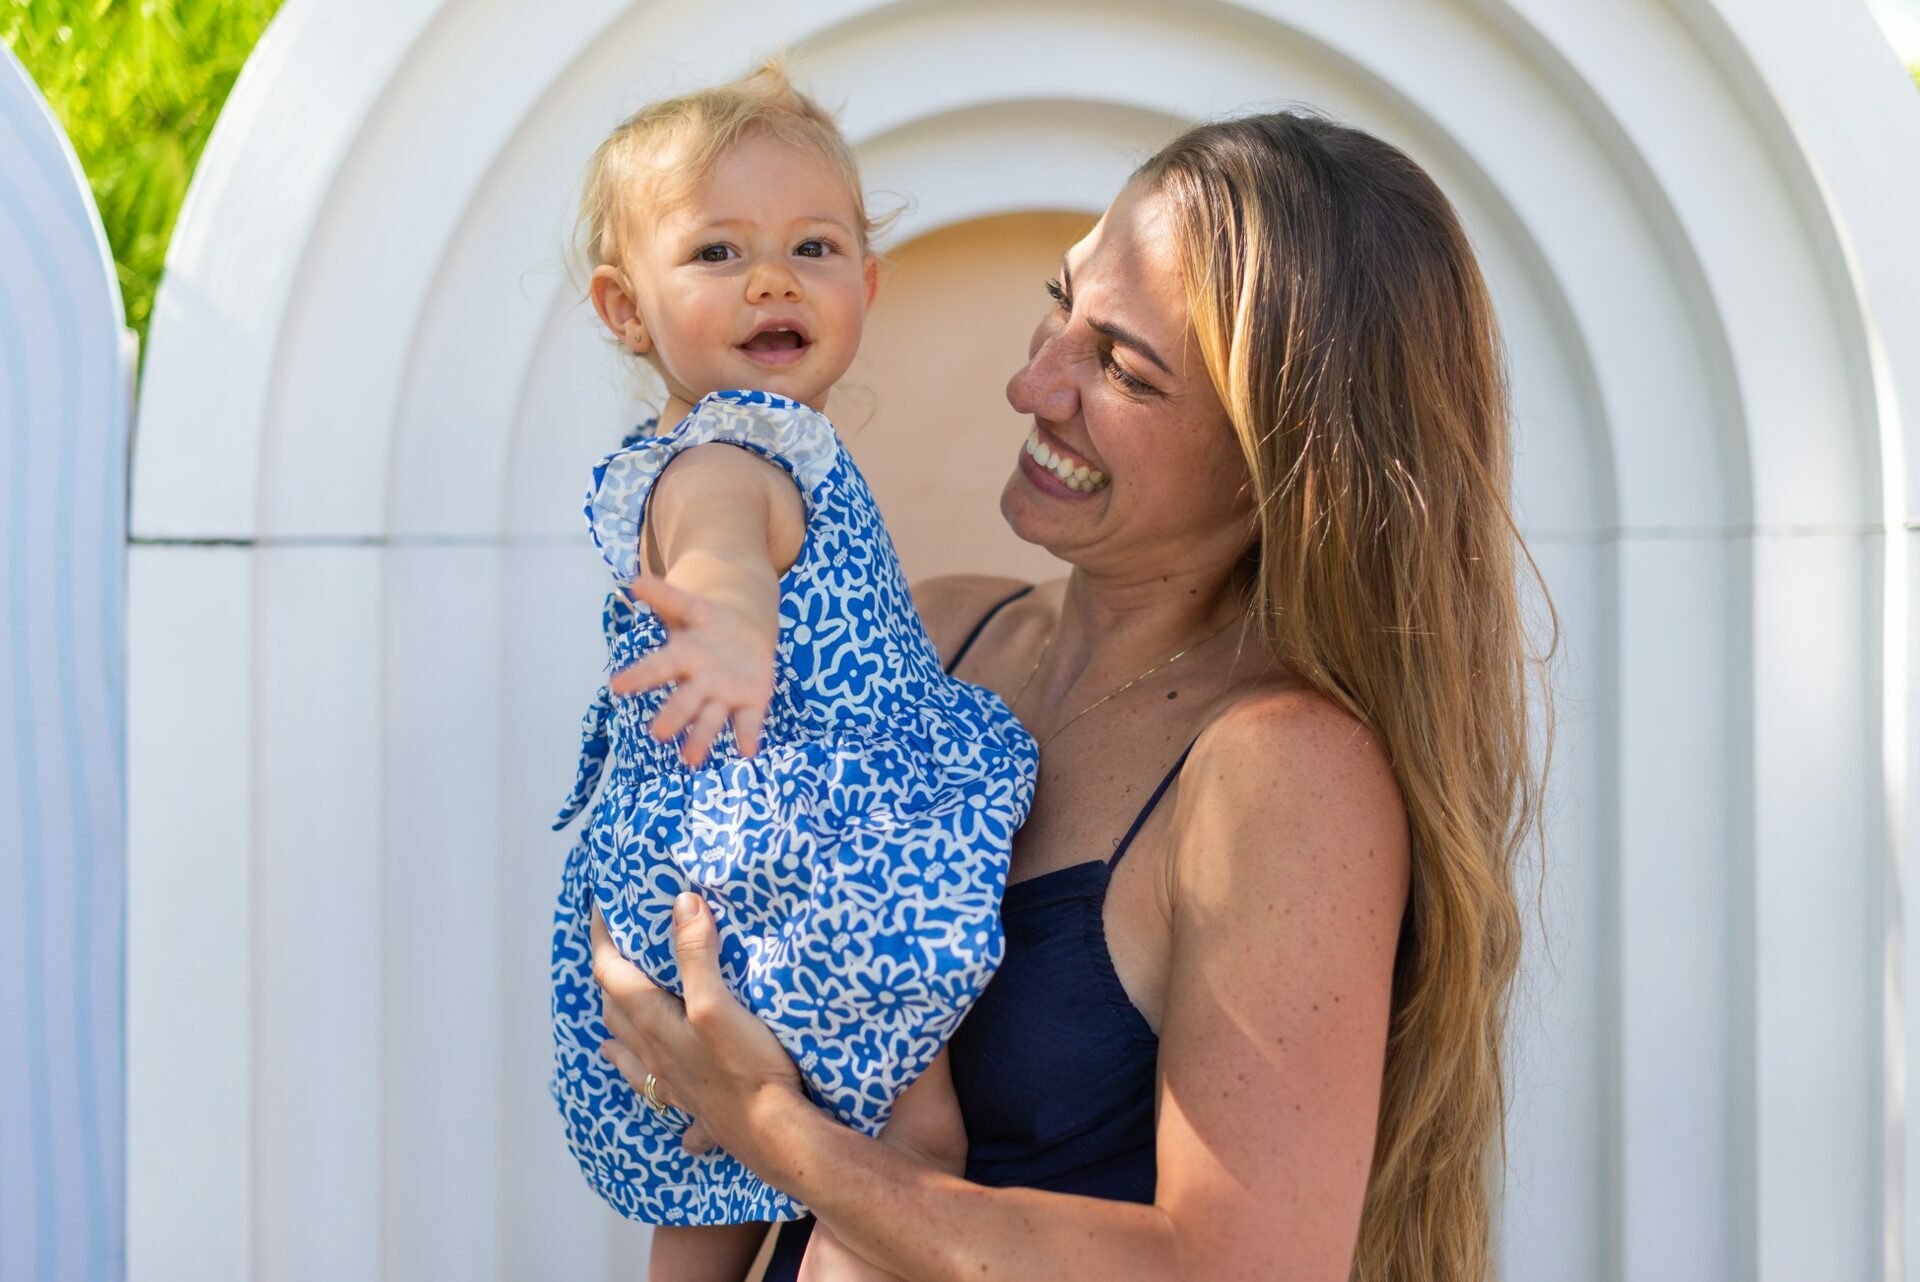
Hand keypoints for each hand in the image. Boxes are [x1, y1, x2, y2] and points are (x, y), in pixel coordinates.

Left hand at [589, 895, 807, 1164]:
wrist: (775, 1134)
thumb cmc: (745, 1066)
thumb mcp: (718, 1002)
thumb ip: (696, 954)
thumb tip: (681, 902)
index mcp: (653, 1023)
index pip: (612, 973)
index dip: (602, 938)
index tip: (600, 908)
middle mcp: (655, 1055)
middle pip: (616, 1014)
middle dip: (609, 981)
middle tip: (614, 957)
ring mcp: (676, 1086)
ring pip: (631, 1061)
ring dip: (618, 1040)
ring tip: (609, 1036)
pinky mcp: (700, 1110)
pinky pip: (667, 1102)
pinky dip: (657, 1092)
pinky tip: (665, 1097)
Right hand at [608, 571, 774, 766]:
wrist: (745, 635)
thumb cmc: (710, 625)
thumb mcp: (692, 606)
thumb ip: (666, 596)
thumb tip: (634, 581)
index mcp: (683, 658)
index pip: (658, 667)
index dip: (639, 676)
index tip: (615, 685)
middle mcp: (700, 683)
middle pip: (685, 701)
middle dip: (674, 716)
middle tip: (658, 733)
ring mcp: (725, 695)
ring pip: (711, 719)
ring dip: (702, 738)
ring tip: (690, 760)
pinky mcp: (751, 702)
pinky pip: (748, 721)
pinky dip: (747, 736)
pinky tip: (748, 752)